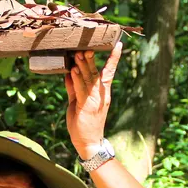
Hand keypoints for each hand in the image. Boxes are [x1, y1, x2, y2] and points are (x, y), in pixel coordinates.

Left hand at [64, 42, 121, 157]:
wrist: (88, 142)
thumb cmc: (84, 123)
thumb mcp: (78, 102)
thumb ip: (74, 88)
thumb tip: (69, 72)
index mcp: (102, 92)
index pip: (108, 72)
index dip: (113, 58)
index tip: (117, 45)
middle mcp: (101, 95)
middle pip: (96, 73)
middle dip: (92, 59)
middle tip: (88, 45)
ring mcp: (94, 100)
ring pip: (89, 80)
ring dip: (83, 66)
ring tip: (79, 53)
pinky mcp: (86, 107)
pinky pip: (81, 90)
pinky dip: (77, 80)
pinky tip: (73, 70)